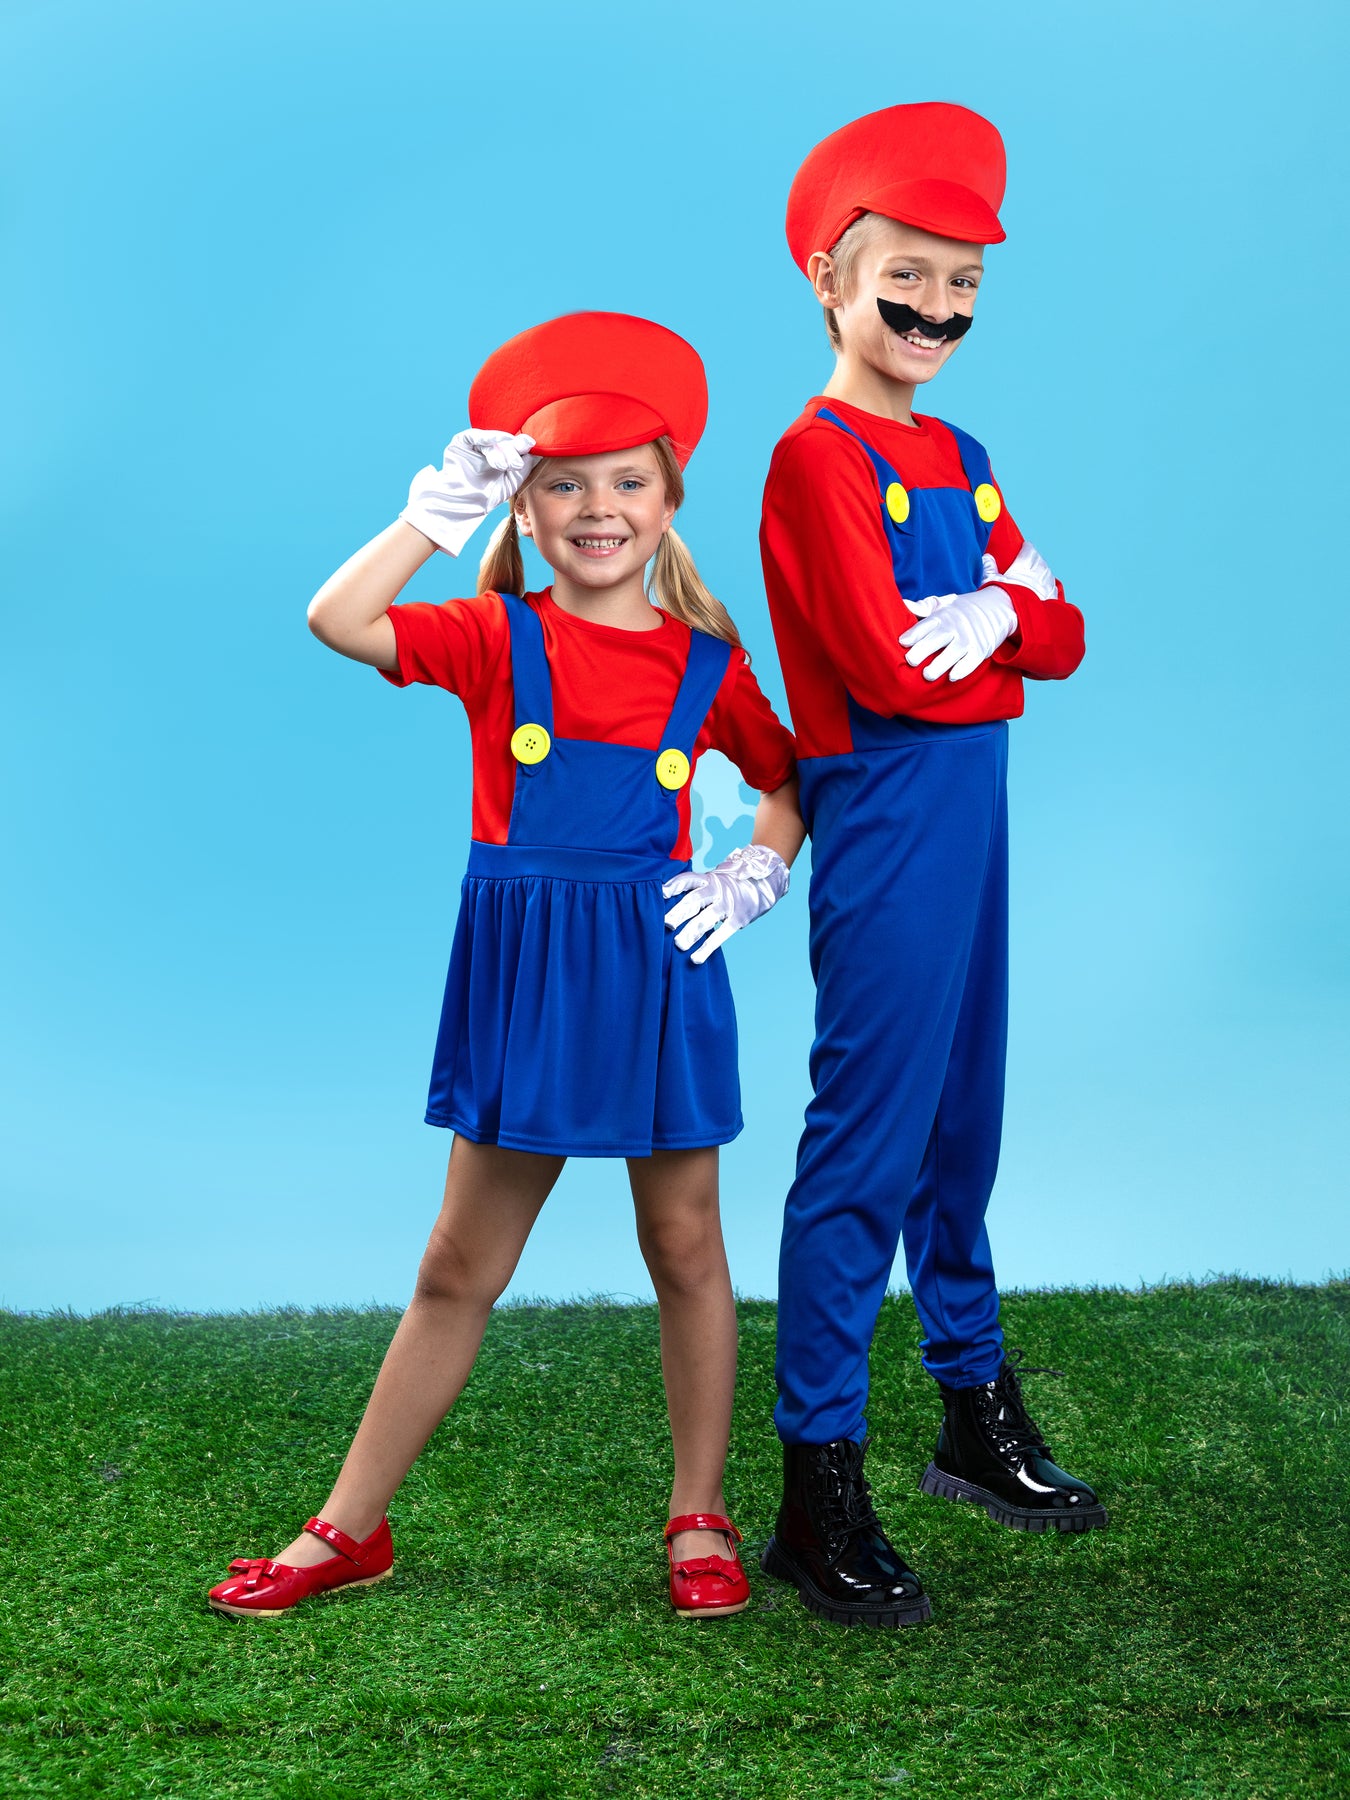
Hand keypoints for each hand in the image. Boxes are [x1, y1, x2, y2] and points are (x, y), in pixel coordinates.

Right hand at [400, 428, 536, 555]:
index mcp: (501, 453)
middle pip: (505, 442)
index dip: (523, 445)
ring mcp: (474, 444)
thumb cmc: (487, 495)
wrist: (464, 505)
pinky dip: (486, 437)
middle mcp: (489, 447)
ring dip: (500, 452)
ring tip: (504, 466)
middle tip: (516, 464)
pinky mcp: (461, 442)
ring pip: (492, 441)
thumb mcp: (511, 481)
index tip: (532, 446)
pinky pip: (474, 436)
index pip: (514, 445)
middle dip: (512, 452)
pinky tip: (496, 440)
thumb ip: (523, 466)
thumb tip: (535, 449)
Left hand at [662, 843, 789, 964]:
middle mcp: (717, 890)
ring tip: (679, 944)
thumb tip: (665, 903)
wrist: (762, 881)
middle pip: (695, 900)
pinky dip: (708, 948)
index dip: (675, 885)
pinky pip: (721, 935)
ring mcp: (728, 905)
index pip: (688, 880)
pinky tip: (696, 958)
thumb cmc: (729, 885)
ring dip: (692, 932)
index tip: (661, 893)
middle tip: (666, 923)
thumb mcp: (713, 880)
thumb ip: (695, 889)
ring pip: (707, 919)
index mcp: (708, 879)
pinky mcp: (738, 919)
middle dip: (680, 912)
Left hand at [899, 582, 1016, 681]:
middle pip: (938, 638)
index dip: (915, 633)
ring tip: (927, 675)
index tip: (903, 642)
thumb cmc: (961, 611)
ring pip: (954, 652)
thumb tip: (903, 604)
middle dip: (924, 649)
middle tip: (911, 661)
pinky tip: (952, 676)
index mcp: (943, 616)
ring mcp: (969, 638)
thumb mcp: (944, 604)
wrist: (997, 608)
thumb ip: (923, 607)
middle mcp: (955, 626)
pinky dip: (963, 669)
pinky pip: (972, 661)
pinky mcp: (981, 650)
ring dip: (941, 664)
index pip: (927, 624)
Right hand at [981, 538, 1057, 600]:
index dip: (1026, 549)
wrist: (1011, 616)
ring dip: (1044, 573)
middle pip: (1040, 561)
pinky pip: (1054, 589)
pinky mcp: (1051, 598)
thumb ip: (989, 567)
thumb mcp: (991, 580)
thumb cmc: (999, 597)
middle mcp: (1038, 572)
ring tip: (1039, 575)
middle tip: (1031, 562)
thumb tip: (987, 557)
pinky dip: (1049, 588)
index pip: (1029, 551)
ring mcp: (1046, 585)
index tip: (1025, 548)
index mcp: (1024, 565)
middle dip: (1036, 561)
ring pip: (1048, 574)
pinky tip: (1046, 590)